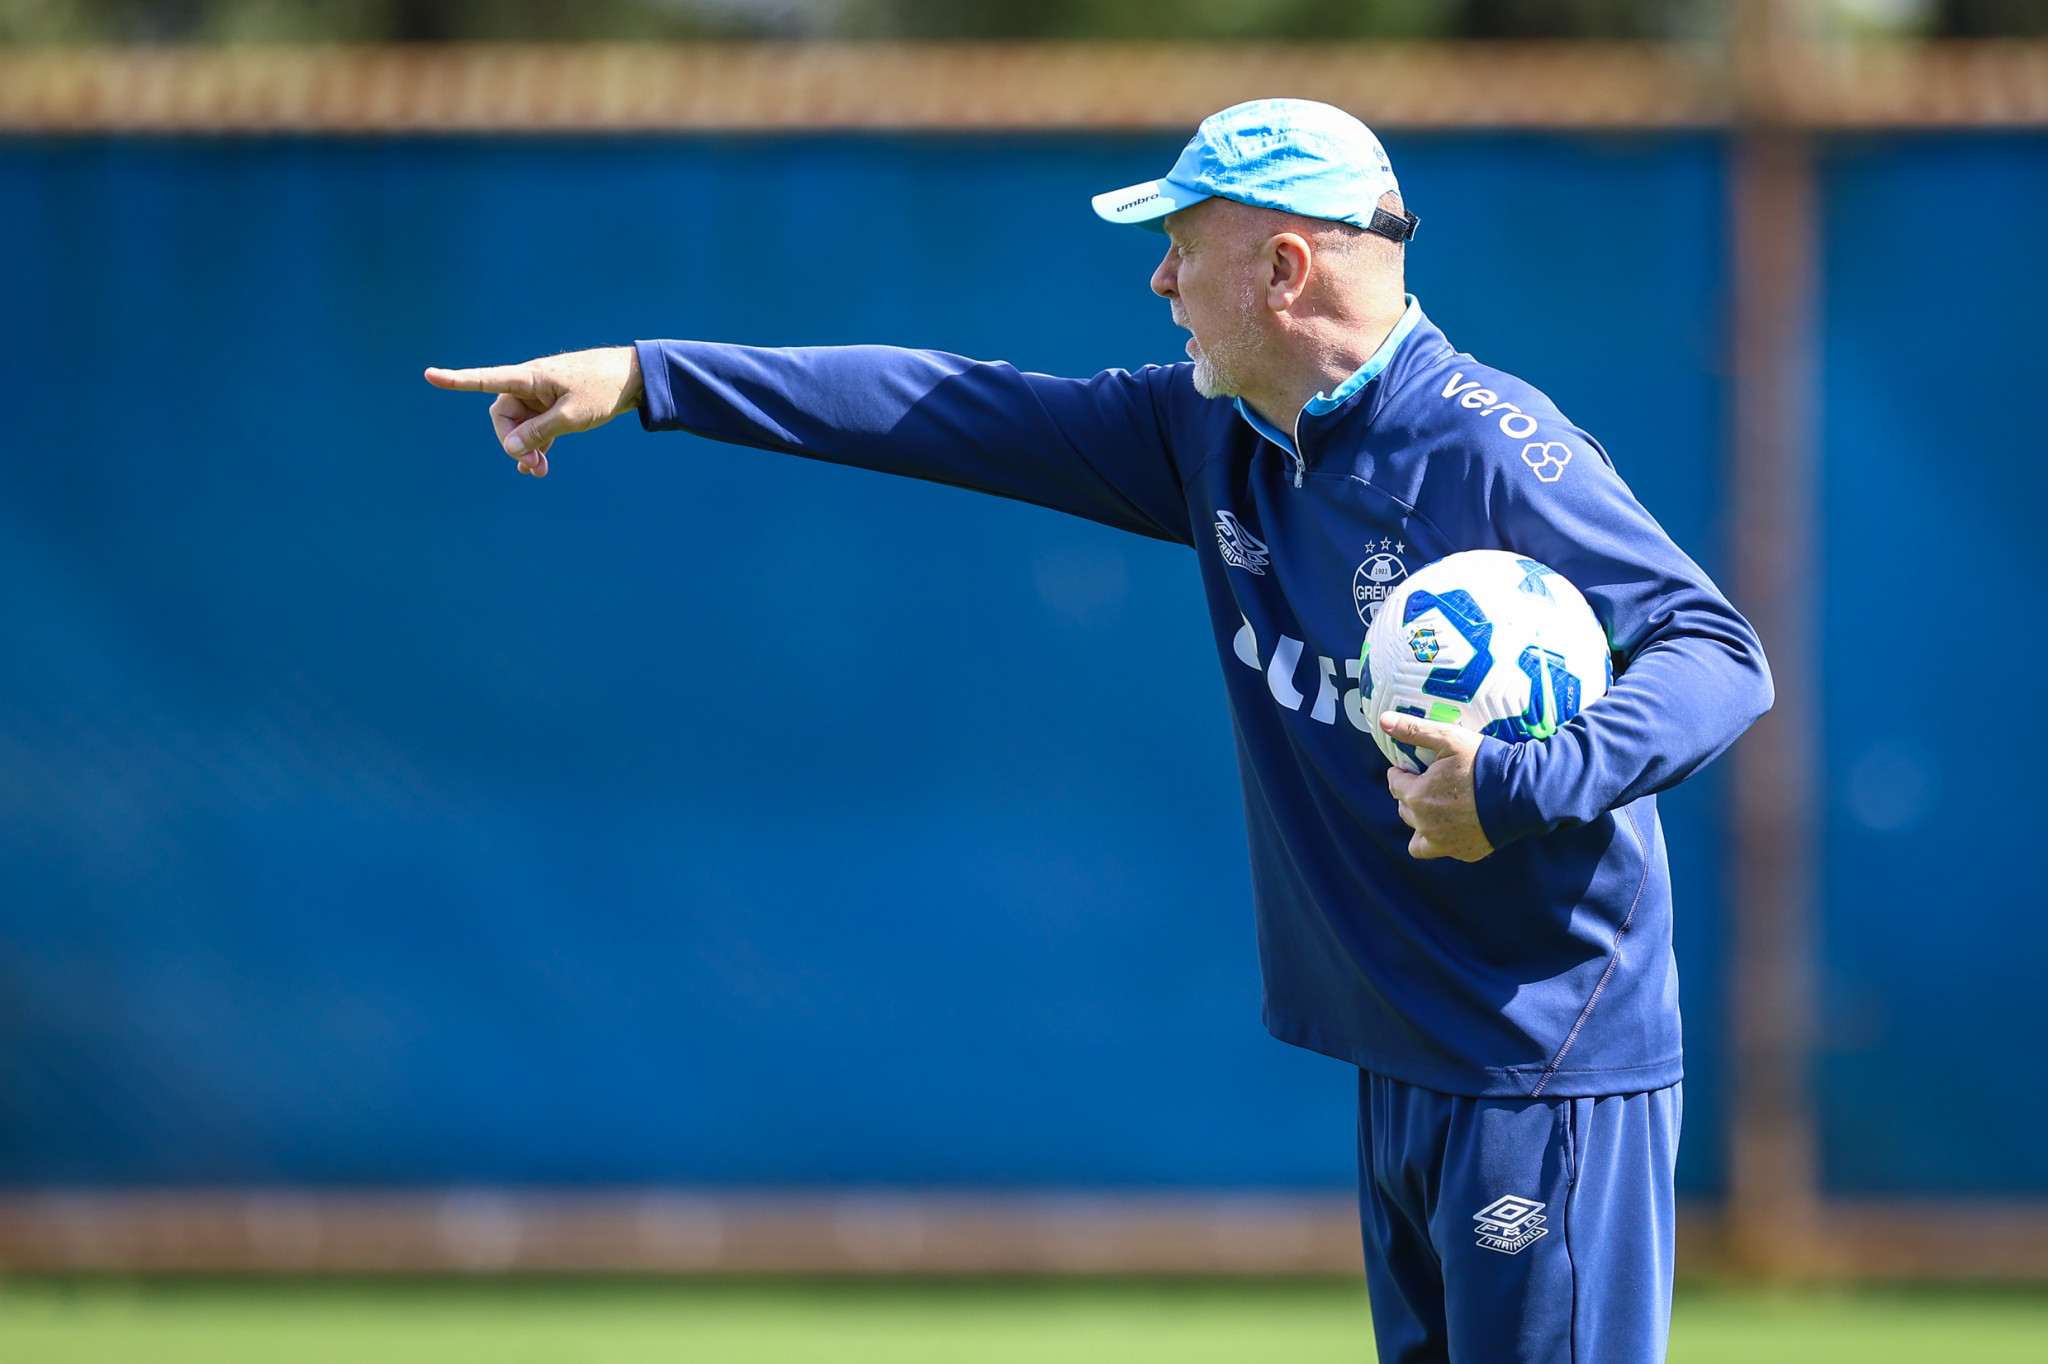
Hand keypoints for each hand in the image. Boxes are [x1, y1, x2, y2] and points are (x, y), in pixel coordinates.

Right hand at [424, 346, 643, 477]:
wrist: (634, 379)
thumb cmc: (603, 389)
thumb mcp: (572, 416)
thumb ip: (539, 433)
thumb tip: (510, 448)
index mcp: (530, 377)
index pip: (486, 379)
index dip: (457, 380)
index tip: (430, 375)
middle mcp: (530, 383)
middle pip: (504, 415)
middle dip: (512, 442)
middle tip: (531, 467)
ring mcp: (541, 395)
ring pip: (520, 424)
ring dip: (525, 447)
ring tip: (539, 472)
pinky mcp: (553, 404)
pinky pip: (535, 426)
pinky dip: (536, 444)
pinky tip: (538, 466)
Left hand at [1379, 713, 1495, 862]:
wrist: (1522, 792)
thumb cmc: (1484, 763)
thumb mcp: (1448, 738)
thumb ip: (1413, 731)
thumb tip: (1383, 721)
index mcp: (1417, 797)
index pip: (1394, 785)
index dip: (1400, 774)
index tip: (1407, 768)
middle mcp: (1425, 825)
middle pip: (1404, 810)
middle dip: (1410, 796)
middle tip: (1426, 784)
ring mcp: (1445, 843)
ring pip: (1418, 838)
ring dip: (1420, 823)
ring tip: (1434, 808)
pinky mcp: (1465, 853)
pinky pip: (1443, 848)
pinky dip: (1444, 839)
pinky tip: (1455, 824)